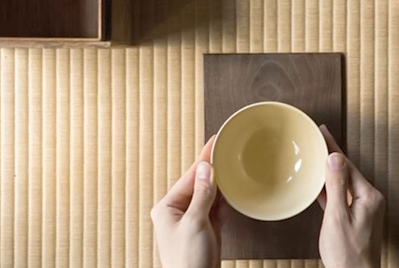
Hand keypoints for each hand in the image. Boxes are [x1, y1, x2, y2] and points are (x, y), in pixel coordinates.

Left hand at [151, 136, 220, 267]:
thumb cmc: (188, 261)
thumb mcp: (195, 223)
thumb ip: (202, 194)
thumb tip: (206, 169)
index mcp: (167, 208)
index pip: (189, 177)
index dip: (204, 159)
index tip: (214, 142)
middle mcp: (178, 212)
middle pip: (199, 183)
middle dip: (213, 169)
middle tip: (226, 150)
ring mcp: (192, 221)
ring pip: (208, 195)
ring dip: (220, 184)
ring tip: (230, 166)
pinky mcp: (205, 230)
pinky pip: (215, 208)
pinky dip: (224, 199)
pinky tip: (230, 190)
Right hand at [317, 125, 384, 267]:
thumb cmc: (347, 256)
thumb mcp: (337, 218)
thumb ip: (337, 187)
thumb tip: (335, 158)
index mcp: (369, 197)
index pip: (347, 165)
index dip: (333, 147)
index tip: (323, 132)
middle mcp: (369, 200)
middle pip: (346, 171)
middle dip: (331, 154)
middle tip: (318, 138)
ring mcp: (363, 210)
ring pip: (343, 183)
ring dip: (329, 170)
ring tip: (316, 155)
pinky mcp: (355, 219)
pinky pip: (341, 197)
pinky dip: (329, 188)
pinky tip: (319, 183)